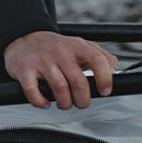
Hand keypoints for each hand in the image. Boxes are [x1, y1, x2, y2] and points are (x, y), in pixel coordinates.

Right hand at [3, 31, 118, 110]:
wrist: (25, 39)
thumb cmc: (56, 48)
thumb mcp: (80, 45)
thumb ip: (100, 56)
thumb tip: (115, 69)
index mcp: (76, 46)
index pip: (97, 59)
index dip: (104, 77)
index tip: (105, 91)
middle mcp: (60, 52)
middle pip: (78, 81)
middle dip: (83, 100)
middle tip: (81, 102)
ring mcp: (42, 61)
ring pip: (59, 88)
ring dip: (65, 103)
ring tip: (65, 103)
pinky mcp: (25, 70)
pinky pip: (34, 92)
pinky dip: (41, 102)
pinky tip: (45, 102)